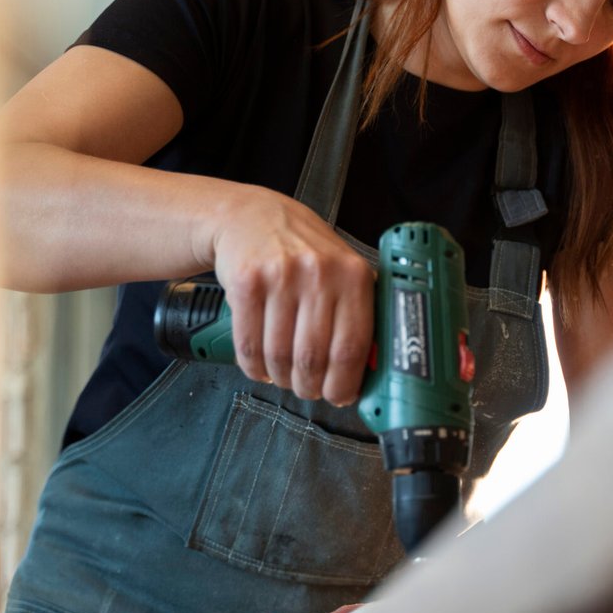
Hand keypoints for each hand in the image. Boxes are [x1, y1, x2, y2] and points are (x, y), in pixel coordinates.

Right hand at [204, 184, 373, 403]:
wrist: (253, 216)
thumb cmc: (304, 251)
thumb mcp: (343, 271)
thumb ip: (357, 314)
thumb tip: (367, 372)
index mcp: (353, 275)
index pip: (352, 346)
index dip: (344, 383)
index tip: (340, 396)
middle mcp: (319, 274)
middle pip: (314, 358)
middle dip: (310, 387)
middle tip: (308, 390)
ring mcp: (280, 277)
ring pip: (280, 356)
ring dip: (281, 378)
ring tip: (284, 376)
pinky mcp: (246, 282)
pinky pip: (249, 344)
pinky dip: (254, 367)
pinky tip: (261, 365)